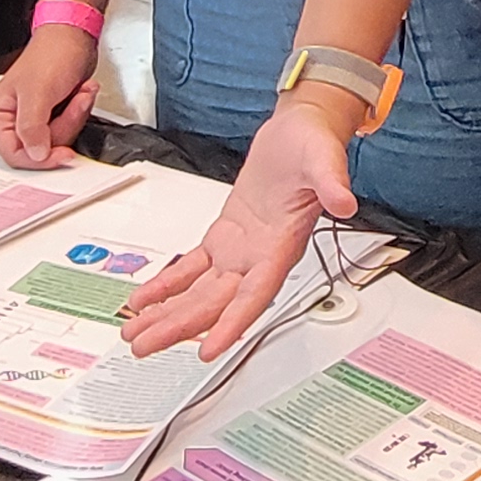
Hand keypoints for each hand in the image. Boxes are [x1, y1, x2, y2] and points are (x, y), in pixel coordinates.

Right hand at [0, 25, 100, 165]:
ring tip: (78, 93)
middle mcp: (11, 119)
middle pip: (39, 150)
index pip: (13, 154)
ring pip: (56, 142)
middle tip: (73, 103)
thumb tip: (34, 155)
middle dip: (63, 127)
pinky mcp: (50, 116)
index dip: (39, 159)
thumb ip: (32, 127)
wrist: (74, 37)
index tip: (62, 154)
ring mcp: (32, 119)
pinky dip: (78, 114)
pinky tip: (79, 94)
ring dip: (74, 117)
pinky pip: (67, 130)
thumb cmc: (51, 54)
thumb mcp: (38, 92)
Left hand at [121, 98, 355, 358]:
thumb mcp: (324, 158)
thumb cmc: (314, 146)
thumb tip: (344, 202)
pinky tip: (144, 300)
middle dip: (179, 326)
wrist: (301, 131)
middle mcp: (258, 257)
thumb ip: (332, 183)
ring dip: (167, 314)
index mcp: (282, 246)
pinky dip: (167, 285)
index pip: (256, 295)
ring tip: (136, 334)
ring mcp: (239, 251)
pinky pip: (191, 268)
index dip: (232, 324)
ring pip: (199, 293)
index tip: (209, 349)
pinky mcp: (224, 237)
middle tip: (144, 346)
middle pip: (215, 303)